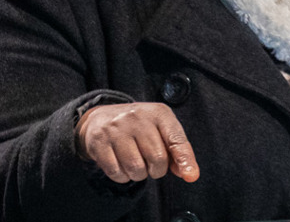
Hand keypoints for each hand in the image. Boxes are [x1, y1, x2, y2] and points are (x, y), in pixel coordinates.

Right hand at [76, 102, 199, 183]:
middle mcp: (137, 117)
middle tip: (149, 163)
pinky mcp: (99, 141)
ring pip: (136, 169)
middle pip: (157, 159)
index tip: (191, 175)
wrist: (100, 119)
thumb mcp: (160, 131)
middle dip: (156, 170)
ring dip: (138, 175)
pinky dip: (122, 176)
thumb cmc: (138, 128)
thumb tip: (188, 174)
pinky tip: (121, 165)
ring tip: (135, 162)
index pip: (176, 139)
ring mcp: (116, 128)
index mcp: (158, 113)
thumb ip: (176, 152)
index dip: (185, 159)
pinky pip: (117, 172)